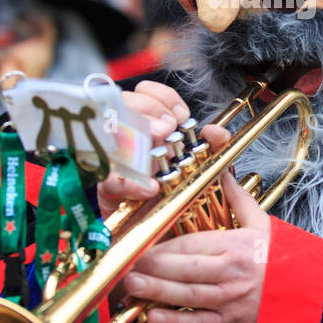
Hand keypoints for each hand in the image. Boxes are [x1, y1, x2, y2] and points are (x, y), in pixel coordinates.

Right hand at [96, 81, 226, 218]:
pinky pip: (110, 179)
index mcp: (151, 126)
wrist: (162, 231)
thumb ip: (213, 145)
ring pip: (112, 132)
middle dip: (149, 110)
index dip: (162, 97)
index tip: (180, 114)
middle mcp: (130, 137)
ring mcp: (116, 161)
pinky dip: (129, 182)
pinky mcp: (108, 190)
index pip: (146, 92)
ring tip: (158, 152)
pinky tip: (149, 187)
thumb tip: (215, 131)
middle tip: (166, 128)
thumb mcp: (201, 165)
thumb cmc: (176, 194)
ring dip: (136, 136)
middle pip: (125, 103)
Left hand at [122, 171, 270, 322]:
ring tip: (131, 284)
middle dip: (152, 266)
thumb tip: (225, 173)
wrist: (309, 299)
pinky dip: (175, 322)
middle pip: (183, 268)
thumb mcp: (265, 227)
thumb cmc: (283, 262)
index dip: (163, 244)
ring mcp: (229, 301)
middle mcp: (230, 273)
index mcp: (235, 246)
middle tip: (125, 263)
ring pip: (186, 295)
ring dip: (156, 290)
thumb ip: (240, 200)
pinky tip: (153, 317)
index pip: (191, 243)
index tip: (141, 243)